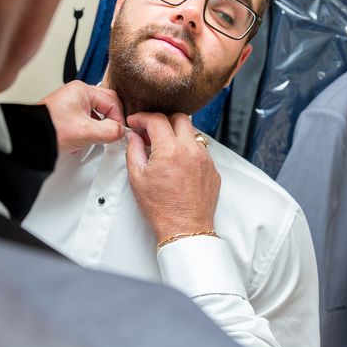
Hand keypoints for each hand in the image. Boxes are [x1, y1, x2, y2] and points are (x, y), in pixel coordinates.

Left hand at [40, 81, 124, 153]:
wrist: (29, 138)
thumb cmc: (50, 129)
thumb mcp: (86, 132)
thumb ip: (110, 131)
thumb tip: (121, 131)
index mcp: (83, 90)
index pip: (112, 102)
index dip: (119, 119)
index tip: (119, 133)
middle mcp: (77, 93)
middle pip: (106, 105)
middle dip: (110, 122)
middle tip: (112, 135)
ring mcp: (71, 103)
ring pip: (95, 114)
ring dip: (99, 128)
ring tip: (96, 139)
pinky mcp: (66, 115)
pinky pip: (85, 120)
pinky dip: (88, 131)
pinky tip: (83, 140)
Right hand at [125, 112, 219, 241]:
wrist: (185, 229)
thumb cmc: (162, 209)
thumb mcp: (137, 178)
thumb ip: (133, 150)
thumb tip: (133, 137)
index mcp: (170, 150)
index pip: (156, 119)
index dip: (142, 117)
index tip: (136, 122)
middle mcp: (191, 150)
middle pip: (179, 117)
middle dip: (162, 120)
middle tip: (151, 131)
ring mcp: (205, 159)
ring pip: (192, 132)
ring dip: (176, 134)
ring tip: (164, 147)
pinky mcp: (213, 169)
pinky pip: (200, 149)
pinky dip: (187, 149)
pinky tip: (177, 162)